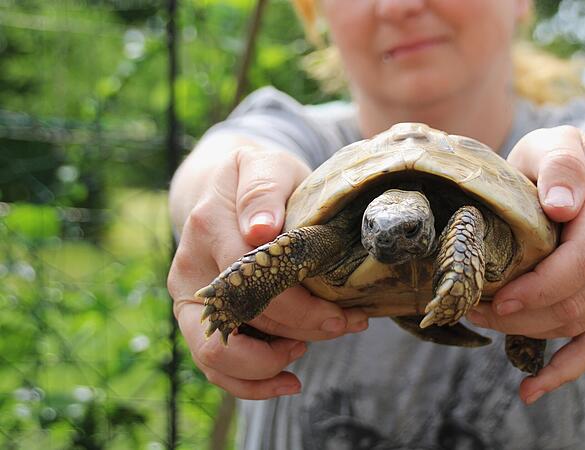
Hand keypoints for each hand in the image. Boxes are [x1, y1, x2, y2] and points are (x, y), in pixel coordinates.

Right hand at [167, 143, 367, 399]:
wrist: (225, 189)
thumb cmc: (256, 178)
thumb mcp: (266, 165)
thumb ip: (263, 190)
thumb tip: (260, 228)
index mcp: (207, 226)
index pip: (251, 278)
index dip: (298, 304)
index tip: (342, 313)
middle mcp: (190, 268)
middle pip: (238, 321)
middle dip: (298, 332)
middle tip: (342, 326)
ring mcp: (190, 300)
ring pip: (217, 356)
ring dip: (272, 364)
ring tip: (311, 345)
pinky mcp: (197, 322)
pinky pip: (214, 368)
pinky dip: (251, 384)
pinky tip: (289, 380)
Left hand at [466, 126, 584, 403]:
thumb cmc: (563, 165)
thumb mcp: (556, 145)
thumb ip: (557, 166)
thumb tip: (559, 205)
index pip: (581, 257)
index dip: (538, 285)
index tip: (497, 296)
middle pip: (577, 299)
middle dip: (521, 313)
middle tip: (474, 308)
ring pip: (579, 323)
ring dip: (527, 332)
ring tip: (483, 320)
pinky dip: (563, 371)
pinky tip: (529, 390)